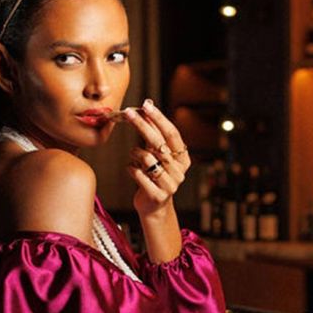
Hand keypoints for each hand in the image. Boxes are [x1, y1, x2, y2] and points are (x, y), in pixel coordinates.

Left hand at [122, 99, 190, 218]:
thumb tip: (147, 107)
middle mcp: (179, 170)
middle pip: (159, 143)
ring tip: (134, 158)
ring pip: (147, 158)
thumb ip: (154, 136)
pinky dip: (131, 169)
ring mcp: (171, 184)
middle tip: (129, 113)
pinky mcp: (158, 195)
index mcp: (183, 158)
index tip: (146, 105)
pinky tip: (132, 169)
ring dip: (135, 154)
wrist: (154, 207)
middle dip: (142, 125)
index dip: (159, 118)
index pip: (172, 134)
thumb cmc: (154, 176)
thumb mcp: (157, 156)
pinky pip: (139, 174)